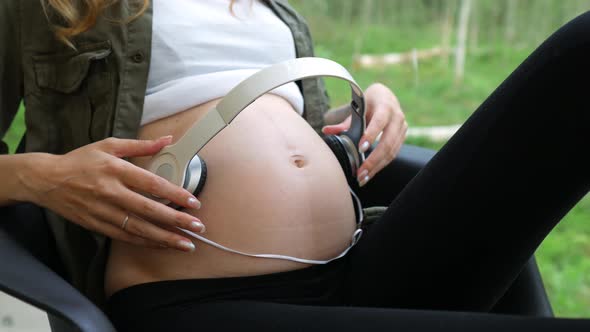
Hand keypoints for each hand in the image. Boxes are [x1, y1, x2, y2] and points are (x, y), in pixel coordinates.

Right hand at [23, 136, 204, 251]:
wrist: (46, 180)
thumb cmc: (81, 160)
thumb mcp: (109, 145)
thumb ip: (141, 145)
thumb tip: (168, 140)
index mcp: (115, 170)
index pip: (151, 184)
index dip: (174, 194)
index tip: (193, 202)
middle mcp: (110, 192)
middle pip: (148, 210)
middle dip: (176, 220)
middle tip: (198, 227)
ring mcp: (102, 211)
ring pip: (138, 228)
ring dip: (164, 238)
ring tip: (186, 243)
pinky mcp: (96, 225)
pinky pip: (125, 237)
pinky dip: (145, 242)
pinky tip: (163, 244)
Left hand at [322, 83, 407, 186]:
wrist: (387, 97)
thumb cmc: (370, 101)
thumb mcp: (358, 107)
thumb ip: (344, 122)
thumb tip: (326, 131)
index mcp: (385, 106)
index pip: (379, 122)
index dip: (371, 135)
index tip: (361, 148)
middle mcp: (397, 117)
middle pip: (388, 142)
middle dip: (373, 159)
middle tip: (360, 171)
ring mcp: (402, 128)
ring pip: (391, 151)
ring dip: (377, 166)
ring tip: (363, 177)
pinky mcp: (402, 137)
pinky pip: (393, 154)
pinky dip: (381, 165)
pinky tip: (370, 172)